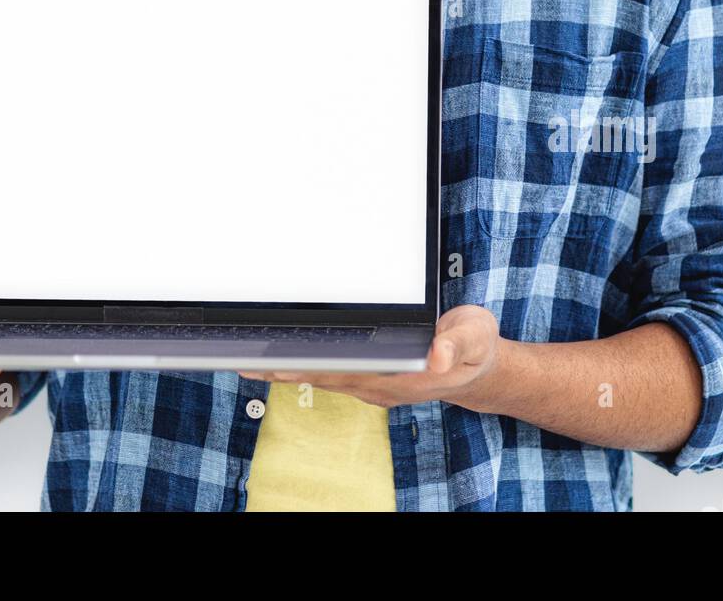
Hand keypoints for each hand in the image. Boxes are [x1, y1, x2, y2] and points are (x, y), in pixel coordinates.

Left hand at [237, 304, 500, 408]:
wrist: (480, 367)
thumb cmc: (475, 348)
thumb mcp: (475, 337)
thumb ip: (455, 345)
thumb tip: (434, 354)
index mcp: (400, 377)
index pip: (347, 371)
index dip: (312, 366)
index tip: (280, 361)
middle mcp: (379, 385)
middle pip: (322, 377)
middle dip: (282, 367)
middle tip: (242, 357)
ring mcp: (372, 383)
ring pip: (320, 376)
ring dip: (284, 367)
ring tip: (244, 358)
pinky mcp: (369, 375)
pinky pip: (329, 371)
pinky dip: (301, 363)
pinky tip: (280, 357)